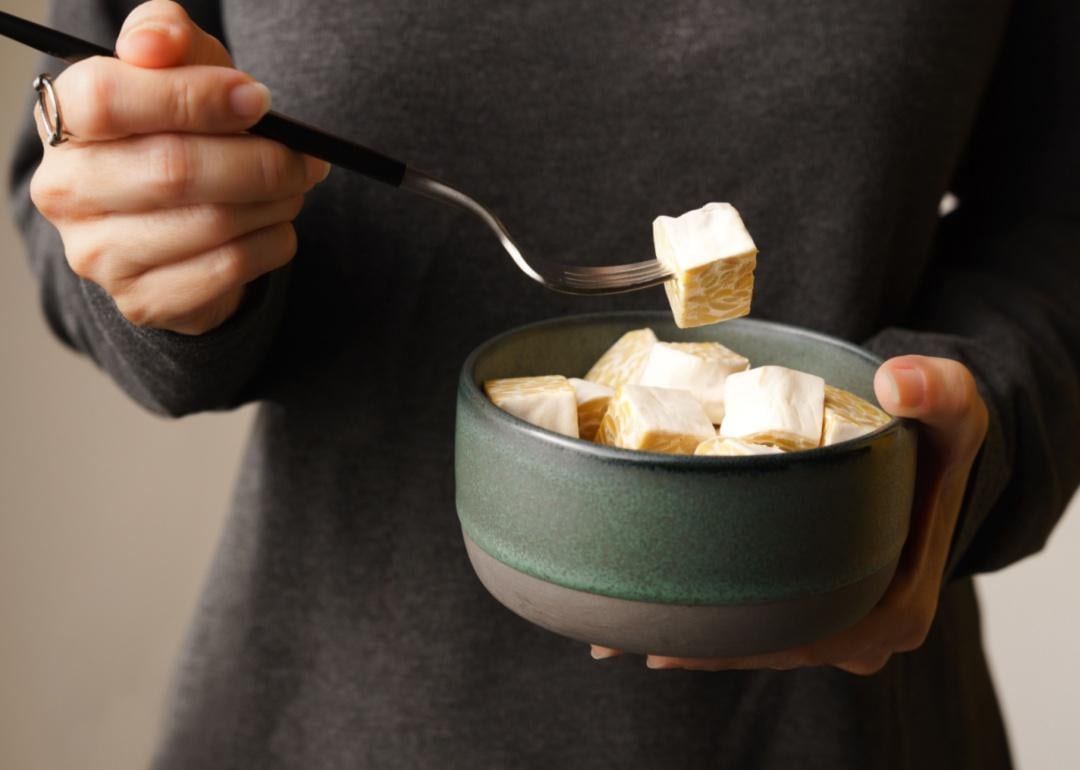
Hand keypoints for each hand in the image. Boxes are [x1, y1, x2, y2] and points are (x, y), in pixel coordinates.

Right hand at [29, 0, 329, 334]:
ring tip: (292, 188)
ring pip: (213, 224)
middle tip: (306, 158)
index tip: (257, 99)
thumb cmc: (180, 134)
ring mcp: (100, 255)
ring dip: (276, 203)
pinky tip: (274, 226)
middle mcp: (66, 191)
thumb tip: (156, 42)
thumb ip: (169, 39)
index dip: (193, 97)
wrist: (175, 227)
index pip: (109, 99)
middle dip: (261, 161)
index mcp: (66, 121)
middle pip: (174, 170)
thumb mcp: (179, 74)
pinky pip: (230, 268)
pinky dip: (273, 242)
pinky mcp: (143, 301)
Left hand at [589, 354, 988, 674]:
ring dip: (695, 643)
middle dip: (699, 647)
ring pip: (760, 645)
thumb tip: (899, 382)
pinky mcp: (821, 608)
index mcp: (897, 604)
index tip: (671, 641)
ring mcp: (842, 625)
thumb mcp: (953, 406)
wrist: (937, 452)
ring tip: (617, 637)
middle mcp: (867, 628)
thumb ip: (937, 390)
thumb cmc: (939, 435)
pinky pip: (762, 629)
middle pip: (771, 650)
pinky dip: (713, 629)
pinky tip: (655, 628)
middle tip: (622, 637)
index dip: (737, 642)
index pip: (805, 640)